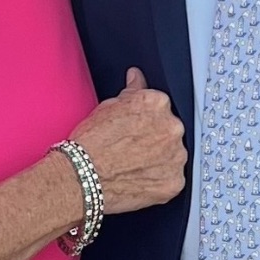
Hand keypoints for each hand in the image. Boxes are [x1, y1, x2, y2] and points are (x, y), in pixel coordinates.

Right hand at [69, 69, 186, 215]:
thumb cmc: (91, 143)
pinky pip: (172, 179)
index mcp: (158, 104)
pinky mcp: (174, 182)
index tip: (139, 128)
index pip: (161, 107)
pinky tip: (140, 178)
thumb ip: (132, 90)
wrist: (83, 175)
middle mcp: (172, 127)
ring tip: (135, 165)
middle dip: (156, 138)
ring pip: (174, 155)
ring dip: (161, 159)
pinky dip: (160, 180)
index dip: (148, 119)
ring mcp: (176, 156)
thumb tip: (137, 78)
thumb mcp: (108, 106)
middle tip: (134, 147)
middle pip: (170, 130)